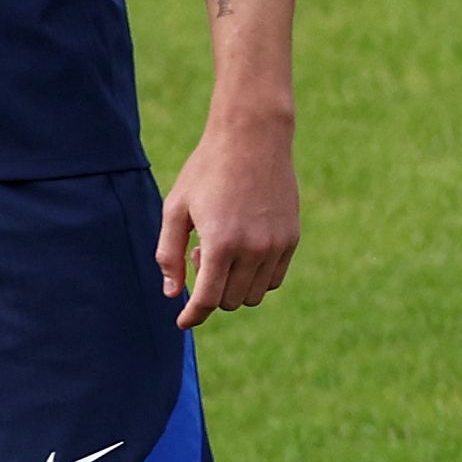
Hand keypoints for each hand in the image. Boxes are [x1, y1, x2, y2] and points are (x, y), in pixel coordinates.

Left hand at [157, 122, 299, 328]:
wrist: (252, 138)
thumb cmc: (206, 171)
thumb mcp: (175, 209)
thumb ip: (169, 254)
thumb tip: (172, 293)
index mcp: (221, 243)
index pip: (208, 300)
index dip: (193, 316)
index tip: (183, 323)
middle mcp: (254, 249)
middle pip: (231, 301)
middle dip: (211, 292)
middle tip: (200, 256)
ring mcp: (277, 245)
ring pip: (255, 295)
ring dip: (233, 286)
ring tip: (220, 250)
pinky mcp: (291, 238)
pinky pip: (274, 279)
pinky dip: (255, 278)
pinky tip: (241, 251)